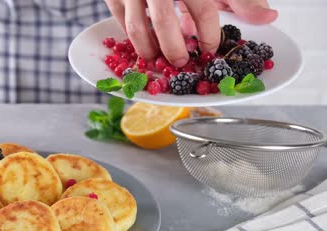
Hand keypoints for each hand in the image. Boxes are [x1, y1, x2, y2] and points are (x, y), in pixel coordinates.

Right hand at [104, 0, 277, 67]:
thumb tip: (270, 18)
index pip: (203, 10)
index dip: (208, 37)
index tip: (210, 52)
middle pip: (164, 21)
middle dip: (173, 49)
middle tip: (182, 62)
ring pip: (135, 26)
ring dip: (148, 49)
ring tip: (158, 60)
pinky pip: (118, 20)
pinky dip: (129, 35)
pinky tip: (143, 42)